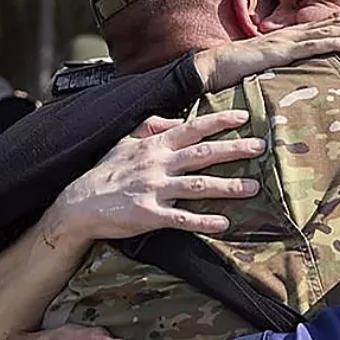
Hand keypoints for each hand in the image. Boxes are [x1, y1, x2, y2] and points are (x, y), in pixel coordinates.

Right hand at [45, 109, 264, 244]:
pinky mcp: (149, 215)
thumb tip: (176, 119)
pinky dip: (203, 221)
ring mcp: (154, 190)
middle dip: (234, 149)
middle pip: (203, 154)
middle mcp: (157, 164)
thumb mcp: (124, 142)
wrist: (78, 204)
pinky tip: (223, 224)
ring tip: (253, 187)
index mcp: (153, 146)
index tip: (243, 116)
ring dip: (227, 187)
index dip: (218, 121)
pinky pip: (181, 218)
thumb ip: (150, 127)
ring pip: (198, 185)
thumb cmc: (104, 173)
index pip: (192, 128)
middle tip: (261, 147)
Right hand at [193, 13, 339, 90]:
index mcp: (292, 37)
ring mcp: (288, 41)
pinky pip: (313, 46)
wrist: (212, 68)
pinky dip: (335, 44)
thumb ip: (289, 68)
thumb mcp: (271, 69)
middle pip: (336, 26)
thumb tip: (307, 77)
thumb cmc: (238, 72)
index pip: (329, 28)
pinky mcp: (281, 52)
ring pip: (330, 33)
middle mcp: (294, 34)